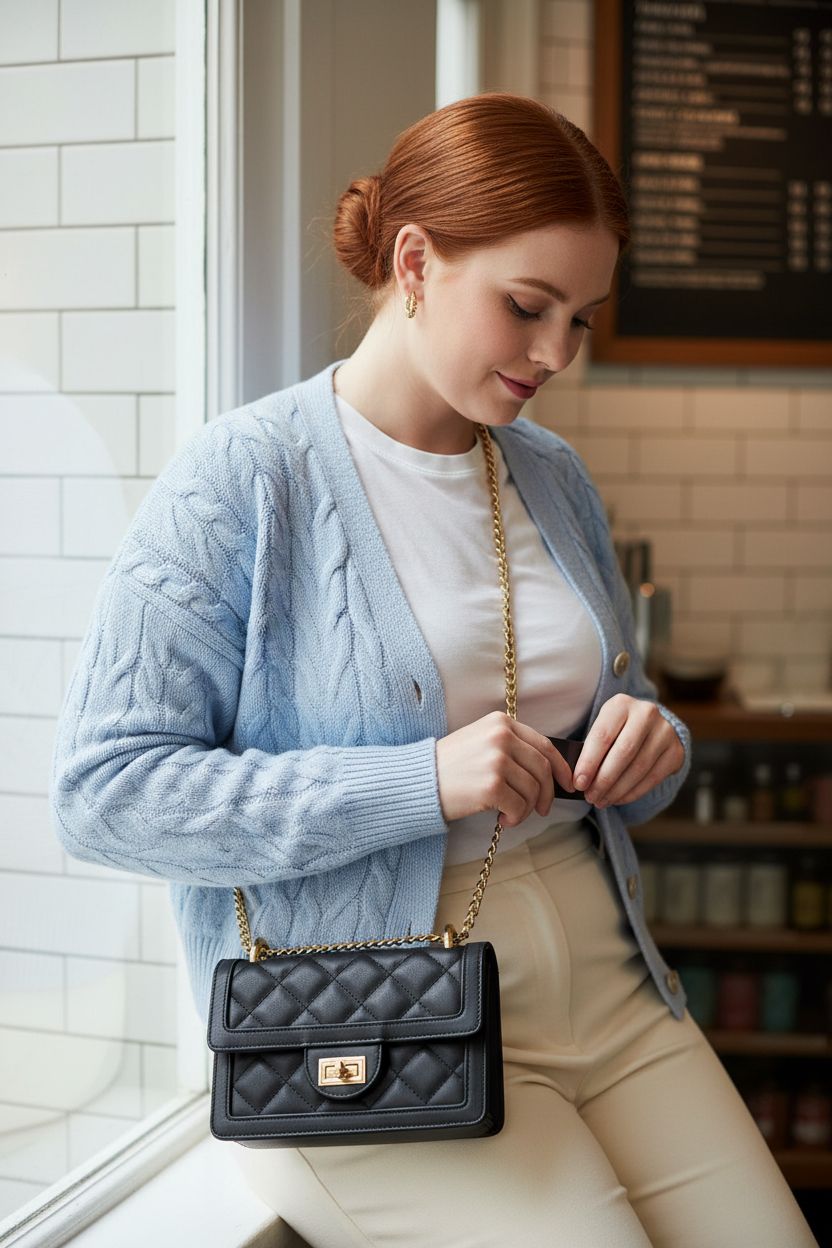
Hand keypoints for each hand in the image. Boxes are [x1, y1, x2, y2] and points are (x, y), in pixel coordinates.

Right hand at [435, 711, 575, 826]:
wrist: (417, 782)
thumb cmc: (449, 767)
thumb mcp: (480, 742)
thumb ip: (511, 747)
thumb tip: (546, 770)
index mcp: (500, 722)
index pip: (543, 745)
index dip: (559, 767)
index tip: (566, 784)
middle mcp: (501, 736)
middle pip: (542, 769)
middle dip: (546, 794)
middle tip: (541, 810)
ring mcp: (496, 760)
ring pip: (532, 790)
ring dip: (526, 809)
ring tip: (509, 815)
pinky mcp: (491, 785)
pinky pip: (519, 806)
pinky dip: (515, 818)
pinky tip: (501, 820)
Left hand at [571, 694, 684, 808]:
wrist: (649, 727)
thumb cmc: (616, 731)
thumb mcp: (602, 728)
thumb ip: (590, 749)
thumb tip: (578, 780)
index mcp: (621, 704)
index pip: (602, 736)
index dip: (589, 763)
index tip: (578, 783)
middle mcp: (646, 713)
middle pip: (623, 753)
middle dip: (604, 780)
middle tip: (590, 797)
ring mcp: (665, 732)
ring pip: (638, 768)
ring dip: (617, 790)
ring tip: (601, 800)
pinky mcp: (676, 751)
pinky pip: (652, 778)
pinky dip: (632, 793)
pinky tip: (618, 798)